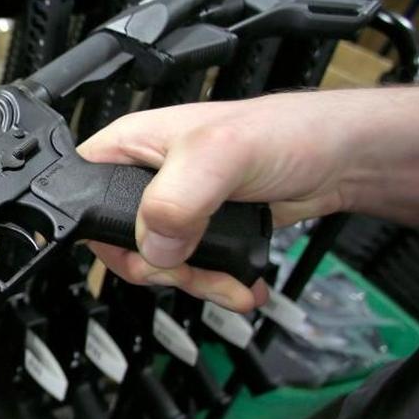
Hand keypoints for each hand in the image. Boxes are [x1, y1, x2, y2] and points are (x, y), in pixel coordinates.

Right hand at [77, 91, 372, 311]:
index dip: (103, 232)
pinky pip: (188, 271)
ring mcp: (173, 207)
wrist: (337, 160)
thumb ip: (176, 200)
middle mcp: (143, 179)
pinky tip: (238, 284)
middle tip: (189, 270)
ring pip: (155, 264)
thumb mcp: (219, 155)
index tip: (143, 250)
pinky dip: (212, 285)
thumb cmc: (282, 133)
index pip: (81, 197)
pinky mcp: (201, 230)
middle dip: (159, 270)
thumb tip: (154, 246)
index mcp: (127, 147)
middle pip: (119, 244)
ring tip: (228, 284)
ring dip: (192, 283)